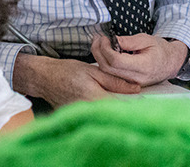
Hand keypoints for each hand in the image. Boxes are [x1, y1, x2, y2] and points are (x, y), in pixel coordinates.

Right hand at [13, 53, 140, 106]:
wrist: (45, 78)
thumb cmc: (68, 71)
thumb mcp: (93, 71)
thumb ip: (114, 81)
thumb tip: (136, 89)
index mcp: (94, 98)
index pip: (121, 107)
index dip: (135, 105)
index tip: (144, 101)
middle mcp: (89, 111)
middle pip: (114, 114)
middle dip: (126, 108)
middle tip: (134, 100)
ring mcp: (83, 117)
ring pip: (106, 116)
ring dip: (115, 110)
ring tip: (120, 100)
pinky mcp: (78, 119)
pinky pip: (96, 117)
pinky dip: (103, 111)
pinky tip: (105, 104)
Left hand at [90, 33, 188, 86]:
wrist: (170, 63)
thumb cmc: (160, 49)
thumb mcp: (147, 39)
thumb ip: (128, 41)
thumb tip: (112, 40)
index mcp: (144, 66)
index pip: (117, 61)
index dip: (106, 49)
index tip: (105, 38)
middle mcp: (137, 78)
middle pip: (108, 69)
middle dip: (99, 52)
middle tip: (98, 38)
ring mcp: (132, 84)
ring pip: (107, 74)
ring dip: (99, 57)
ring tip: (99, 43)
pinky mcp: (128, 84)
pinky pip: (111, 76)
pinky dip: (105, 63)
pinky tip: (104, 53)